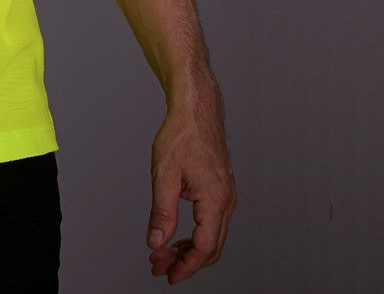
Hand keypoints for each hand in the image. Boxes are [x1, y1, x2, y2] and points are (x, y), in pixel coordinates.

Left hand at [146, 98, 235, 282]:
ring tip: (164, 254)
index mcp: (215, 199)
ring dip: (189, 249)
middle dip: (185, 262)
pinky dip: (196, 234)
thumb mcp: (164, 175)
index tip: (167, 275)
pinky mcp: (221, 189)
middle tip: (160, 267)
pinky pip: (213, 222)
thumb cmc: (182, 134)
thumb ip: (162, 213)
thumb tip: (156, 242)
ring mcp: (226, 195)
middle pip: (211, 246)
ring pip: (212, 235)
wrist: (197, 109)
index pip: (204, 247)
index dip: (186, 266)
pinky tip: (177, 236)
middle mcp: (226, 200)